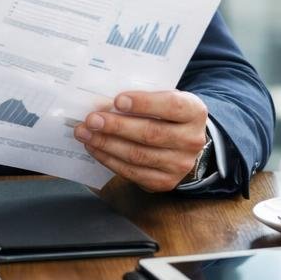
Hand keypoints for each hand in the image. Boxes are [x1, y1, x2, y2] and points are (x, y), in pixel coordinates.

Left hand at [73, 90, 208, 191]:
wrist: (183, 143)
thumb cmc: (166, 114)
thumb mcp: (164, 98)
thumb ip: (143, 98)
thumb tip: (105, 103)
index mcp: (194, 112)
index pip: (171, 106)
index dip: (144, 103)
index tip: (117, 100)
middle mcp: (191, 140)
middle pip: (150, 134)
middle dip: (116, 127)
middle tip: (92, 120)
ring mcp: (179, 164)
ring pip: (138, 155)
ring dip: (107, 144)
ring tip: (85, 133)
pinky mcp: (164, 182)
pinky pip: (132, 172)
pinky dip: (109, 159)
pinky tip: (95, 148)